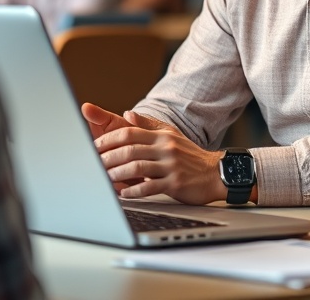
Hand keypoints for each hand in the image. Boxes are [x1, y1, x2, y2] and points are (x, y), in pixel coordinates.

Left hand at [81, 103, 226, 204]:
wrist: (215, 173)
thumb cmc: (190, 156)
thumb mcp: (171, 135)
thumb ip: (148, 126)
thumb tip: (127, 114)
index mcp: (162, 136)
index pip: (129, 133)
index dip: (109, 139)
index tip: (94, 147)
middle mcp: (166, 148)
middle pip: (129, 150)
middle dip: (108, 158)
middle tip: (93, 165)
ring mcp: (171, 165)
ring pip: (136, 168)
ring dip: (117, 175)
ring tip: (104, 180)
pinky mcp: (175, 183)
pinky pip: (149, 187)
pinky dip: (133, 192)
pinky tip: (124, 194)